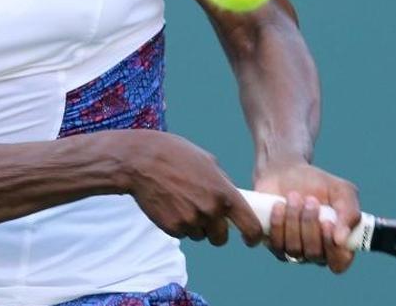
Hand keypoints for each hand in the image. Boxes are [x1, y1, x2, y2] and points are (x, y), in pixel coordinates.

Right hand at [122, 131, 264, 247]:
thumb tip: (233, 198)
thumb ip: (224, 184)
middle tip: (206, 216)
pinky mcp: (172, 228)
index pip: (250, 226)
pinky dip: (179, 225)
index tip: (249, 238)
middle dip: (216, 231)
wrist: (142, 161)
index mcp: (225, 194)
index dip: (253, 236)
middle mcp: (210, 211)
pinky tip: (171, 205)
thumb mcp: (209, 162)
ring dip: (195, 226)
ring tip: (182, 202)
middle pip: (221, 238)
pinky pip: (182, 234)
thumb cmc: (176, 155)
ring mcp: (191, 222)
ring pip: (200, 236)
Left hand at [254, 161, 359, 273]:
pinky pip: (274, 244)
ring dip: (293, 220)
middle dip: (310, 224)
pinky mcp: (272, 243)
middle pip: (314, 254)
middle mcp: (315, 251)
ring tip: (293, 196)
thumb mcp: (342, 191)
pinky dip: (277, 223)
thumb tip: (342, 240)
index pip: (339, 262)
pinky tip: (278, 205)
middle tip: (310, 200)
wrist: (285, 172)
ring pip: (293, 249)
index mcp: (337, 243)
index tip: (327, 224)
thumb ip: (350, 213)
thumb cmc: (318, 183)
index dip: (334, 250)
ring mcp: (293, 250)